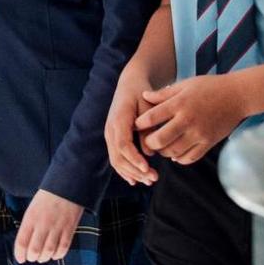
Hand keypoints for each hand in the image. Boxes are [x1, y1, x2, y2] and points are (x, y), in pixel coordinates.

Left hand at [14, 190, 83, 262]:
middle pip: (34, 250)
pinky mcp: (69, 229)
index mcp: (31, 218)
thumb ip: (28, 227)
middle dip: (32, 257)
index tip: (21, 259)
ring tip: (43, 256)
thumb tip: (26, 246)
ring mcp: (57, 227)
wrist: (67, 187)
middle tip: (33, 257)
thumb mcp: (32, 210)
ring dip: (44, 257)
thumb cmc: (47, 199)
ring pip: (48, 251)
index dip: (19, 254)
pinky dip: (58, 254)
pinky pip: (63, 248)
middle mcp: (43, 224)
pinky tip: (55, 253)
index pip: (21, 242)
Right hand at [106, 69, 158, 185]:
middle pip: (118, 157)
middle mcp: (110, 130)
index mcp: (118, 120)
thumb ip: (148, 129)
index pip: (123, 145)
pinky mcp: (112, 139)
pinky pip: (116, 158)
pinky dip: (125, 171)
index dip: (134, 159)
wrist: (129, 84)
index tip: (147, 168)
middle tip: (154, 178)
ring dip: (132, 173)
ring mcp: (109, 135)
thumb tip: (149, 153)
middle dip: (135, 171)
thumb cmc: (142, 93)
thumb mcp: (148, 107)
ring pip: (116, 161)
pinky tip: (135, 180)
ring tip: (150, 180)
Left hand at [135, 74, 247, 165]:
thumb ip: (164, 94)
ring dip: (163, 152)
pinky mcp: (209, 143)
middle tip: (147, 141)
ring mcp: (199, 134)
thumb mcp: (185, 85)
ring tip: (161, 147)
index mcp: (180, 103)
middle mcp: (188, 120)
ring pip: (173, 152)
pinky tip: (175, 154)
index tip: (137, 125)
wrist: (238, 96)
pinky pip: (189, 158)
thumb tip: (144, 96)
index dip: (141, 123)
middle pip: (160, 140)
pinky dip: (179, 159)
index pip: (152, 117)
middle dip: (149, 143)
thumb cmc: (210, 87)